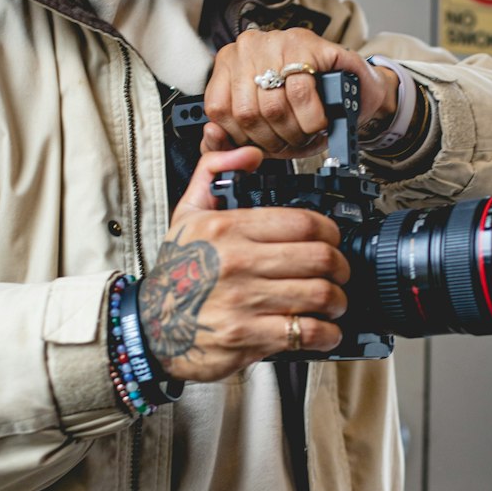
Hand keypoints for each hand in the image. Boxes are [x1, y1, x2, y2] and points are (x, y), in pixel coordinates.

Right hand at [137, 147, 350, 380]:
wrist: (150, 328)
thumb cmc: (176, 274)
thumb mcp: (186, 215)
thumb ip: (213, 172)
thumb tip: (248, 155)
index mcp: (228, 229)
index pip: (303, 222)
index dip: (330, 232)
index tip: (331, 240)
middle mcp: (237, 262)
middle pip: (320, 258)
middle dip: (341, 267)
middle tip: (340, 273)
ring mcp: (244, 301)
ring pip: (320, 294)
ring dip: (338, 300)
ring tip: (335, 302)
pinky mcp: (248, 336)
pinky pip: (306, 332)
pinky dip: (327, 334)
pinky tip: (325, 331)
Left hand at [199, 31, 398, 158]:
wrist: (356, 90)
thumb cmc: (308, 107)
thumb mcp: (265, 127)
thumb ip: (231, 137)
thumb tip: (212, 136)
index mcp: (229, 64)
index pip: (220, 109)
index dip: (244, 138)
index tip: (265, 145)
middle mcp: (247, 47)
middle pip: (247, 112)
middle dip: (274, 139)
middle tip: (292, 142)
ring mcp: (275, 41)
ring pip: (273, 105)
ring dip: (294, 132)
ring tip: (307, 133)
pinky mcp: (305, 43)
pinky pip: (299, 93)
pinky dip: (312, 118)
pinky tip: (320, 120)